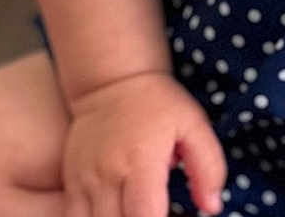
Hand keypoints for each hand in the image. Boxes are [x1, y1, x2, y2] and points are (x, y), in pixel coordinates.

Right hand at [62, 70, 226, 216]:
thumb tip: (213, 207)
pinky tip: (117, 212)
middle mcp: (108, 175)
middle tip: (159, 211)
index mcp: (141, 161)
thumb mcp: (194, 124)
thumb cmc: (158, 104)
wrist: (112, 81)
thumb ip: (208, 166)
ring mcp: (84, 181)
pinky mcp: (72, 183)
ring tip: (138, 211)